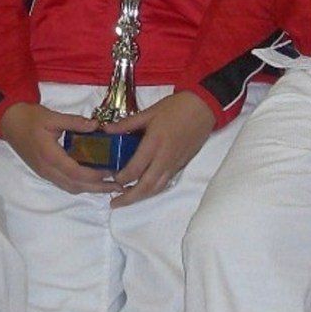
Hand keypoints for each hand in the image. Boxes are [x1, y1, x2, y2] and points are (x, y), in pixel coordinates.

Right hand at [0, 100, 111, 194]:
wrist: (9, 123)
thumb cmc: (30, 118)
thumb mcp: (53, 116)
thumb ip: (75, 122)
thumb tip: (97, 126)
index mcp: (50, 155)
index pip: (75, 171)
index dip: (94, 175)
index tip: (112, 172)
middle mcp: (47, 170)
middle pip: (75, 185)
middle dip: (98, 188)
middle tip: (118, 186)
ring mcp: (45, 173)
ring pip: (70, 188)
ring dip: (90, 189)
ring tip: (109, 186)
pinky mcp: (44, 173)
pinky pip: (65, 184)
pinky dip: (80, 186)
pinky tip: (92, 181)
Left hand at [111, 89, 215, 206]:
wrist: (204, 108)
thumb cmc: (176, 108)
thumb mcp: (149, 112)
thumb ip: (127, 123)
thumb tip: (106, 129)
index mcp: (154, 144)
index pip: (135, 170)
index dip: (121, 178)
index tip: (111, 178)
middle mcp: (164, 158)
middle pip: (146, 186)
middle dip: (129, 198)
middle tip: (114, 203)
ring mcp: (175, 164)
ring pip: (157, 188)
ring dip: (141, 197)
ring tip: (127, 199)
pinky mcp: (182, 165)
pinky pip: (165, 182)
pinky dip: (153, 189)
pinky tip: (144, 188)